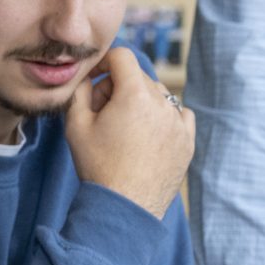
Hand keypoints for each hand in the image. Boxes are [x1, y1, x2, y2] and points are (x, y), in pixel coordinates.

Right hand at [66, 45, 193, 218]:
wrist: (124, 208)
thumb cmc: (98, 167)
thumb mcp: (76, 125)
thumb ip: (80, 91)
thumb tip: (88, 77)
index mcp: (135, 95)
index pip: (122, 56)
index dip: (104, 63)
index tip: (95, 79)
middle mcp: (163, 104)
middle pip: (138, 77)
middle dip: (118, 87)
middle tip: (102, 114)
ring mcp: (179, 123)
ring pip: (158, 95)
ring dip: (140, 102)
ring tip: (124, 129)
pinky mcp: (188, 141)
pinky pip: (179, 114)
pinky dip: (164, 116)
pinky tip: (148, 133)